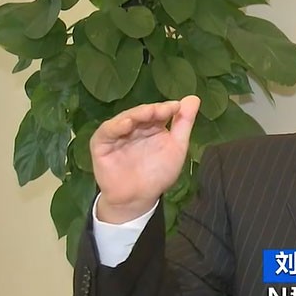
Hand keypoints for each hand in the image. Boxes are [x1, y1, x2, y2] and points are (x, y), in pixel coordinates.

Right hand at [91, 95, 200, 223]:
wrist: (139, 198)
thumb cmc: (158, 173)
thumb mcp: (177, 147)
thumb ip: (184, 124)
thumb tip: (194, 98)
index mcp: (151, 126)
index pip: (158, 112)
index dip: (166, 108)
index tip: (177, 107)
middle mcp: (134, 127)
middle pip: (142, 113)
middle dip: (153, 110)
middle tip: (164, 109)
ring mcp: (117, 134)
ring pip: (125, 119)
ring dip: (136, 114)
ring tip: (149, 112)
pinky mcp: (101, 144)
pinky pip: (107, 132)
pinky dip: (116, 126)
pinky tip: (127, 124)